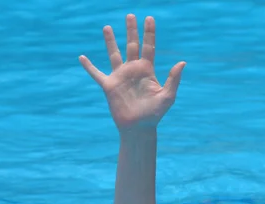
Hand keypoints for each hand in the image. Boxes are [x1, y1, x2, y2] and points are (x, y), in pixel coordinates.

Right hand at [79, 14, 185, 130]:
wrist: (139, 128)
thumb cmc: (155, 114)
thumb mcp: (167, 96)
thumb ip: (173, 79)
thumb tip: (182, 62)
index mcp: (147, 70)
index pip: (148, 47)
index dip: (149, 33)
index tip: (149, 18)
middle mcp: (133, 70)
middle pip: (132, 45)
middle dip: (131, 31)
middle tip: (130, 15)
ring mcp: (120, 77)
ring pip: (114, 54)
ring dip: (110, 41)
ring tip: (107, 27)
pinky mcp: (109, 86)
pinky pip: (96, 74)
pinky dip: (89, 66)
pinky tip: (82, 57)